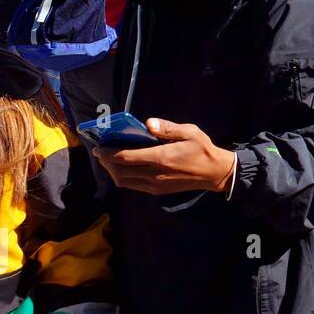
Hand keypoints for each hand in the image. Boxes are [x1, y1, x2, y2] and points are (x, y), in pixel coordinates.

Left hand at [94, 119, 236, 195]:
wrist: (214, 173)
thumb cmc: (202, 149)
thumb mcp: (190, 132)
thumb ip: (167, 128)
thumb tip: (148, 123)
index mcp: (161, 158)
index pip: (125, 157)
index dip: (108, 153)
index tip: (99, 146)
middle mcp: (155, 174)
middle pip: (119, 171)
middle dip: (106, 161)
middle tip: (101, 151)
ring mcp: (155, 184)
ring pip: (123, 181)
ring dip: (112, 171)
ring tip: (110, 159)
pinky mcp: (157, 190)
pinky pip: (132, 185)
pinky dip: (122, 177)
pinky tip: (124, 167)